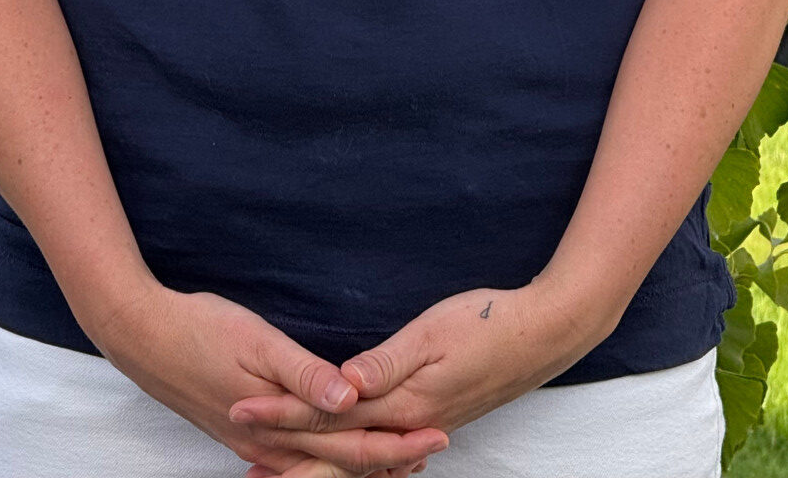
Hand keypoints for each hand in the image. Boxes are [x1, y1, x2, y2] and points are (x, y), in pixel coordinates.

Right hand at [87, 277, 450, 476]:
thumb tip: (349, 395)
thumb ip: (303, 371)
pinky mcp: (242, 434)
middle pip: (341, 462)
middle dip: (389, 457)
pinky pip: (294, 462)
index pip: (351, 443)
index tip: (437, 433)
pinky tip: (332, 458)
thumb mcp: (255, 339)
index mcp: (280, 422)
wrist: (141, 336)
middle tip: (433, 446)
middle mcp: (271, 444)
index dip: (396, 442)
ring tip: (398, 458)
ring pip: (319, 467)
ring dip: (360, 464)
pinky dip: (324, 464)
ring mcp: (254, 444)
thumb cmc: (201, 328)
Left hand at [226, 277, 606, 477]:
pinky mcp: (434, 421)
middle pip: (340, 448)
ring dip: (317, 462)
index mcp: (405, 403)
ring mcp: (424, 428)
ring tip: (276, 468)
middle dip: (289, 451)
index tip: (243, 408)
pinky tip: (342, 460)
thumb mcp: (433, 332)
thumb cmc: (488, 323)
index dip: (284, 412)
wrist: (544, 334)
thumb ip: (386, 363)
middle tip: (244, 455)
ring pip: (361, 458)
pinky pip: (384, 453)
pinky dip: (354, 460)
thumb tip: (343, 385)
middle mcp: (411, 426)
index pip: (330, 412)